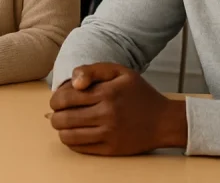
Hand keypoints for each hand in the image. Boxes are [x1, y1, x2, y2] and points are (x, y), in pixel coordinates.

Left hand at [49, 63, 187, 155]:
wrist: (165, 121)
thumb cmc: (139, 93)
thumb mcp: (119, 72)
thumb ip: (92, 70)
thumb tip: (74, 83)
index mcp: (106, 93)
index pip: (65, 98)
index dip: (55, 99)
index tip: (56, 100)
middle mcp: (107, 115)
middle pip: (64, 118)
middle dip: (55, 115)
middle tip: (57, 113)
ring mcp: (109, 134)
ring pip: (69, 136)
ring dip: (60, 130)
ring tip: (63, 124)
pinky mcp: (111, 149)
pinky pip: (81, 148)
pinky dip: (71, 141)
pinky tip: (74, 134)